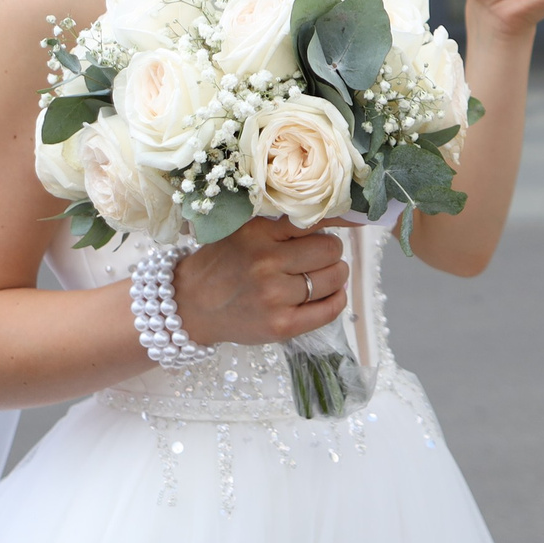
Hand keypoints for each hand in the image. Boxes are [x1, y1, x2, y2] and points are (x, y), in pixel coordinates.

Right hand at [168, 215, 348, 345]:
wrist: (190, 304)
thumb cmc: (222, 263)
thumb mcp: (244, 230)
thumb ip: (280, 223)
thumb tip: (334, 216)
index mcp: (258, 233)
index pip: (314, 219)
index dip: (339, 219)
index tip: (353, 219)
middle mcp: (266, 262)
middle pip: (330, 249)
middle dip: (331, 250)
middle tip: (320, 254)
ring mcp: (274, 296)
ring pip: (333, 278)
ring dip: (336, 274)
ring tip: (324, 273)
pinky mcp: (281, 325)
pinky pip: (329, 310)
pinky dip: (338, 299)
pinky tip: (332, 293)